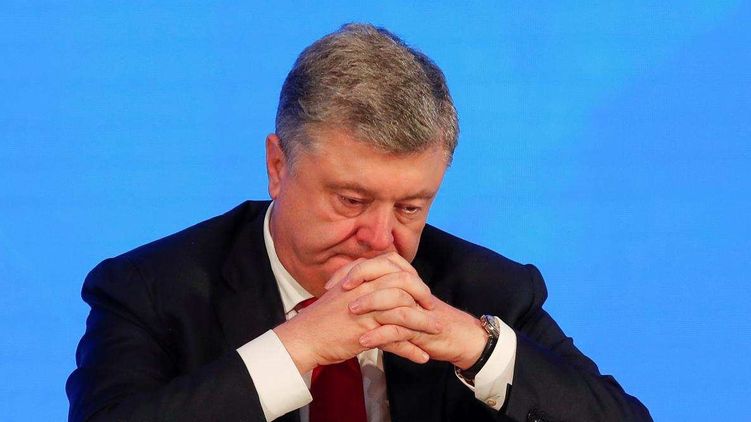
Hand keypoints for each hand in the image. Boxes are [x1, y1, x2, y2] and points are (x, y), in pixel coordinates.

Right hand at [273, 257, 440, 373]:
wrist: (304, 337)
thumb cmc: (322, 317)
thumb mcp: (342, 292)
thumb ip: (361, 283)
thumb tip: (380, 281)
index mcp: (359, 277)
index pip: (393, 264)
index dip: (411, 274)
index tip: (420, 288)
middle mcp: (364, 290)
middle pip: (404, 284)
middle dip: (423, 295)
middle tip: (432, 307)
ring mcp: (365, 311)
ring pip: (403, 313)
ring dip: (424, 324)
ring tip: (437, 332)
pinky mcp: (365, 333)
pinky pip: (394, 340)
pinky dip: (410, 350)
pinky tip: (422, 357)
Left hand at [341, 252, 487, 369]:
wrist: (458, 337)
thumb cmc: (424, 321)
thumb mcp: (399, 306)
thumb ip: (380, 296)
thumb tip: (349, 294)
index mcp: (404, 279)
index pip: (376, 263)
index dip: (352, 270)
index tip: (331, 284)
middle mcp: (411, 287)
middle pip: (385, 269)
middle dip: (360, 276)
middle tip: (339, 289)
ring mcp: (417, 306)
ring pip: (393, 295)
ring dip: (370, 302)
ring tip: (351, 312)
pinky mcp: (422, 328)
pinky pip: (400, 328)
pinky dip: (381, 334)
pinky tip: (364, 341)